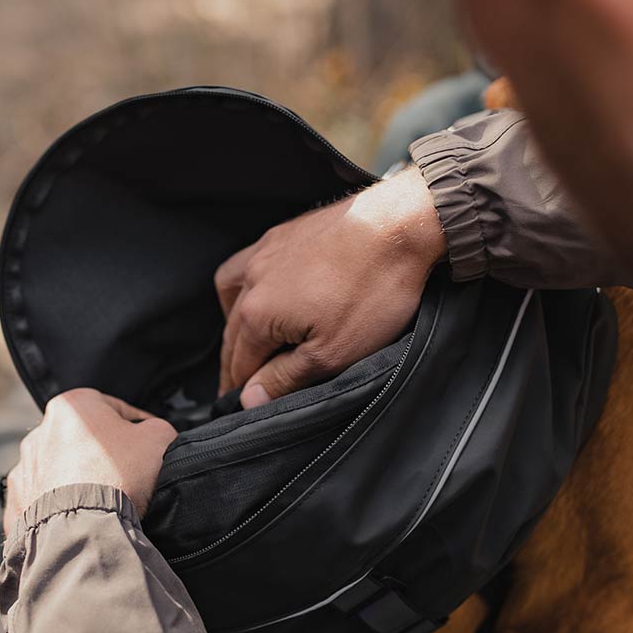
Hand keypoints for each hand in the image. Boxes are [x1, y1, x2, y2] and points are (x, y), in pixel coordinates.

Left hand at [4, 389, 176, 534]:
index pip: (114, 408)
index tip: (150, 443)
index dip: (138, 425)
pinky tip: (83, 516)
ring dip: (82, 479)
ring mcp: (25, 468)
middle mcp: (40, 432)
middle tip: (130, 474)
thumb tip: (152, 434)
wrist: (83, 526)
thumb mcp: (159, 438)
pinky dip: (62, 506)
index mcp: (72, 406)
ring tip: (106, 499)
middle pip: (84, 440)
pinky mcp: (18, 502)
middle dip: (106, 454)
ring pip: (62, 469)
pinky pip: (46, 500)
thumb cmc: (119, 475)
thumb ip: (157, 427)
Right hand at [215, 167, 445, 407]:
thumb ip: (285, 378)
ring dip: (234, 322)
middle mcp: (251, 279)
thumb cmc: (372, 291)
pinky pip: (248, 263)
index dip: (243, 391)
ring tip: (244, 341)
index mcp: (256, 314)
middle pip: (233, 334)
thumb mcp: (332, 354)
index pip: (239, 365)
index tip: (244, 407)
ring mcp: (266, 251)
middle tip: (240, 387)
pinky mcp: (284, 234)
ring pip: (231, 294)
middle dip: (235, 363)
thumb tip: (248, 399)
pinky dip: (245, 286)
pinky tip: (261, 292)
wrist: (400, 225)